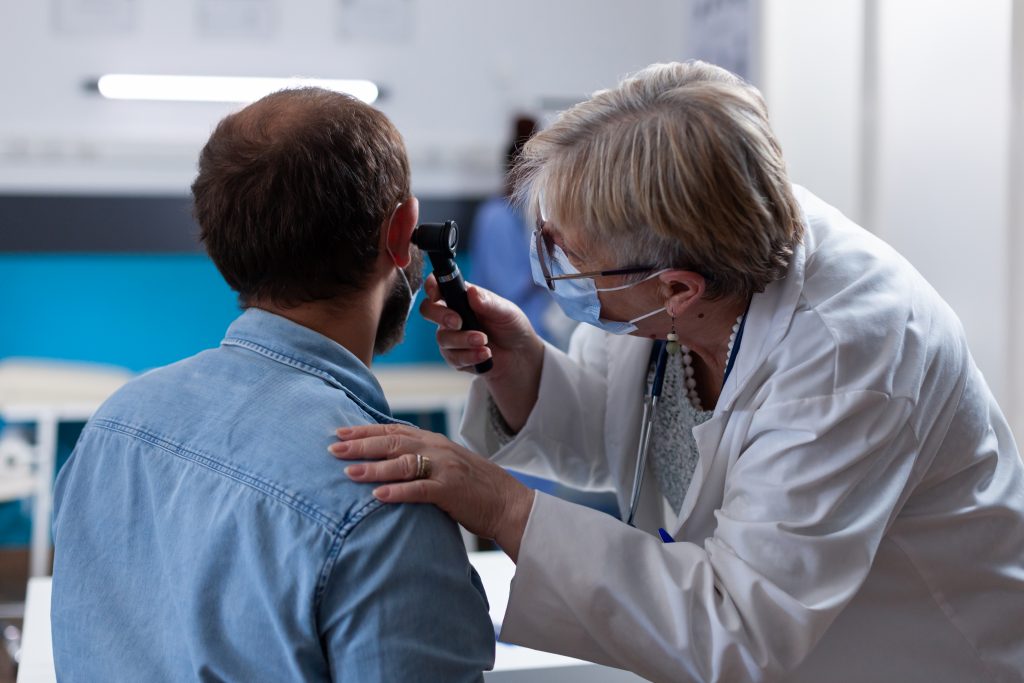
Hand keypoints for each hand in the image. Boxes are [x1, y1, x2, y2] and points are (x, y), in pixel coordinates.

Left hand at [329, 423, 534, 561]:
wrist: (509, 503)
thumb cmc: (474, 488)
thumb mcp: (446, 466)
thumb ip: (421, 460)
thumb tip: (388, 462)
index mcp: (435, 441)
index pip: (394, 430)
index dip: (365, 431)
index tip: (339, 432)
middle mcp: (438, 449)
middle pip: (393, 441)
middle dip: (361, 445)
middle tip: (333, 448)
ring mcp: (445, 468)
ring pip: (403, 462)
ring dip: (374, 467)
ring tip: (349, 472)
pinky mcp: (451, 490)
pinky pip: (419, 489)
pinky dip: (397, 492)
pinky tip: (377, 496)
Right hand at [420, 276, 545, 430]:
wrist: (520, 354)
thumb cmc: (512, 326)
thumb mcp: (505, 311)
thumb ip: (488, 302)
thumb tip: (471, 292)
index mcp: (461, 297)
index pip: (437, 286)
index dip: (431, 287)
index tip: (436, 295)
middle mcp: (452, 315)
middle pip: (428, 310)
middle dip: (440, 316)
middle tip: (459, 322)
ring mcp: (451, 336)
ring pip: (442, 338)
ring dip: (463, 340)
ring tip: (485, 342)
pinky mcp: (456, 357)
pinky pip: (453, 358)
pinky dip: (470, 356)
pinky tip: (485, 354)